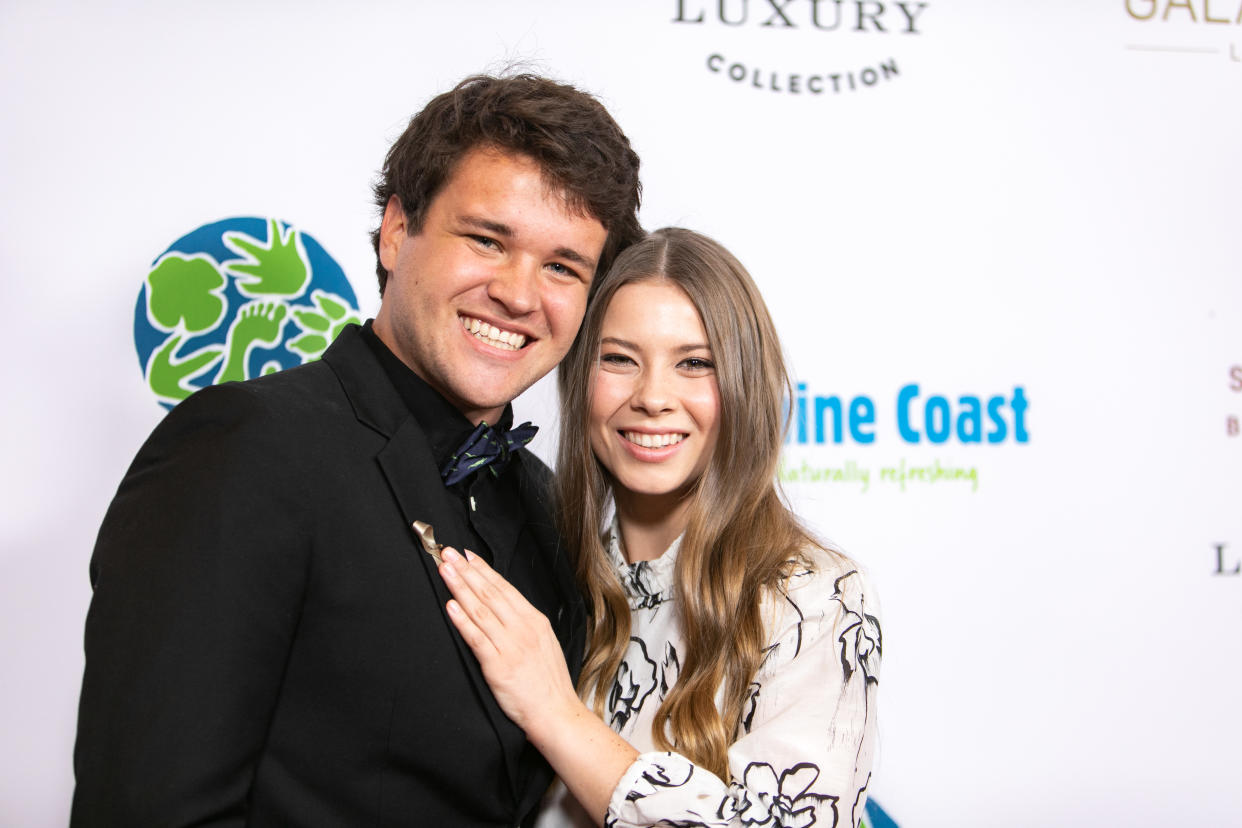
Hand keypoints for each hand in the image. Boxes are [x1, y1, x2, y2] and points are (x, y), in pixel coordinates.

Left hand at [439, 548, 580, 734]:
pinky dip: (462, 620)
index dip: (483, 570)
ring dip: (460, 587)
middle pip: (490, 593)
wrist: (555, 712)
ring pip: (480, 610)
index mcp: (535, 621)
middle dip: (466, 571)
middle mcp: (523, 629)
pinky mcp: (498, 665)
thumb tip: (504, 606)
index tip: (468, 556)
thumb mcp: (544, 642)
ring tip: (445, 571)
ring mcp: (510, 646)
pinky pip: (476, 638)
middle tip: (448, 554)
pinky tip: (451, 605)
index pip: (504, 588)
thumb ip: (524, 624)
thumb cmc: (549, 682)